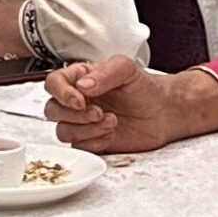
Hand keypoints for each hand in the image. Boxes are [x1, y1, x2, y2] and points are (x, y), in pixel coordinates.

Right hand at [44, 56, 187, 154]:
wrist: (164, 113)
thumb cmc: (146, 88)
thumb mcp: (127, 69)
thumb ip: (105, 72)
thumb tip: (83, 85)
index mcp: (80, 78)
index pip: (53, 83)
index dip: (61, 93)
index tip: (80, 100)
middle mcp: (77, 101)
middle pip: (52, 110)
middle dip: (74, 115)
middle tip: (99, 112)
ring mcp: (83, 123)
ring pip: (63, 131)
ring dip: (86, 130)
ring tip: (111, 121)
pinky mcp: (92, 141)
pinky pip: (80, 147)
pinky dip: (95, 142)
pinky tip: (112, 133)